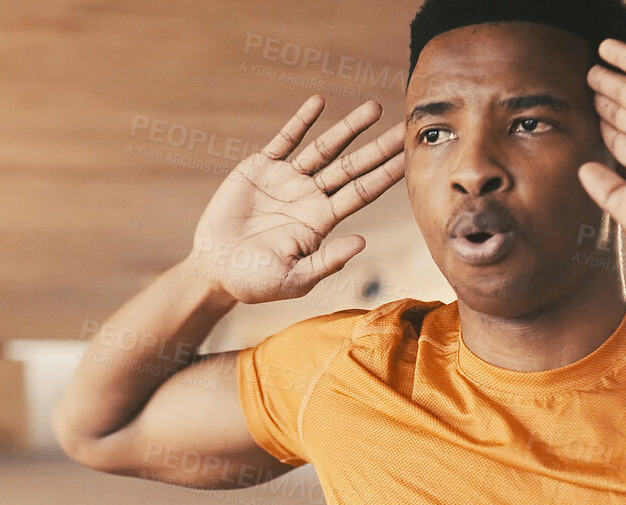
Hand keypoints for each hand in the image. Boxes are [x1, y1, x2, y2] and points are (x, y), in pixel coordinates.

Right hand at [186, 96, 405, 304]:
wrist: (214, 268)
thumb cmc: (254, 281)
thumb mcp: (294, 279)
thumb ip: (327, 261)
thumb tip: (362, 242)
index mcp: (321, 221)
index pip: (362, 193)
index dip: (386, 175)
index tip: (411, 159)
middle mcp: (310, 196)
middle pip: (352, 166)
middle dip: (379, 147)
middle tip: (406, 127)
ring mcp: (287, 180)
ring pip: (324, 148)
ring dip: (349, 128)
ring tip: (374, 108)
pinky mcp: (260, 168)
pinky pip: (285, 140)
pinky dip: (302, 121)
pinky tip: (319, 103)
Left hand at [579, 39, 625, 243]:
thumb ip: (602, 190)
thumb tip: (584, 171)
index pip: (624, 145)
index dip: (609, 134)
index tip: (597, 126)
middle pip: (624, 115)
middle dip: (607, 104)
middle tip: (592, 93)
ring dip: (609, 80)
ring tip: (591, 72)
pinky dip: (620, 54)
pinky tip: (604, 48)